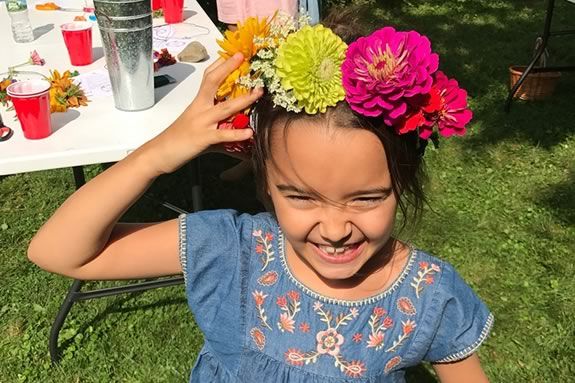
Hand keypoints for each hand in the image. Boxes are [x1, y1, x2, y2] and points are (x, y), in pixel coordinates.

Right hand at [143, 52, 262, 174]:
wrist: (160, 152)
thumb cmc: (177, 138)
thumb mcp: (194, 121)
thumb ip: (212, 117)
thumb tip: (231, 119)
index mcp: (198, 102)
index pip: (208, 77)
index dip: (221, 64)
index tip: (233, 53)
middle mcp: (200, 108)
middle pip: (214, 82)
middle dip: (228, 69)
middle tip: (243, 57)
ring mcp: (202, 122)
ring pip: (225, 107)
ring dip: (244, 99)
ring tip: (258, 92)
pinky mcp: (204, 138)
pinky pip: (223, 135)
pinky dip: (237, 133)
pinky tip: (249, 132)